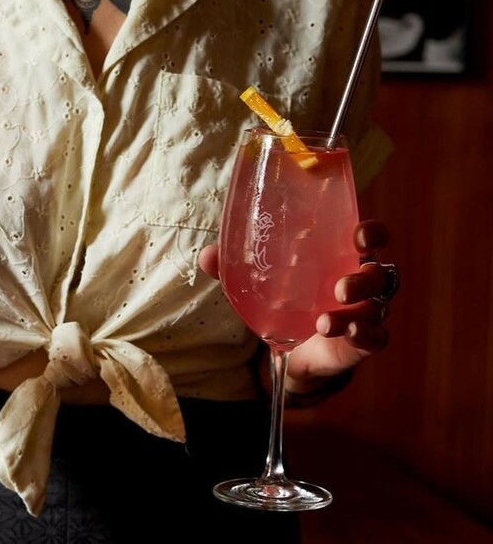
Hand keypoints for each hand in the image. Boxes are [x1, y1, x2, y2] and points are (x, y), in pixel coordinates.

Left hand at [198, 219, 398, 392]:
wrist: (289, 351)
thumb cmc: (283, 301)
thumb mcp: (258, 284)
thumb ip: (234, 268)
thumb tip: (207, 255)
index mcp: (339, 257)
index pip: (367, 238)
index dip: (370, 232)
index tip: (360, 234)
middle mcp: (359, 282)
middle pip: (378, 273)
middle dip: (364, 278)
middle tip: (341, 287)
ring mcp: (364, 312)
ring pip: (376, 306)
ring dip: (357, 311)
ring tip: (326, 321)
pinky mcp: (361, 342)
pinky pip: (376, 337)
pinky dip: (365, 335)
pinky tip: (349, 334)